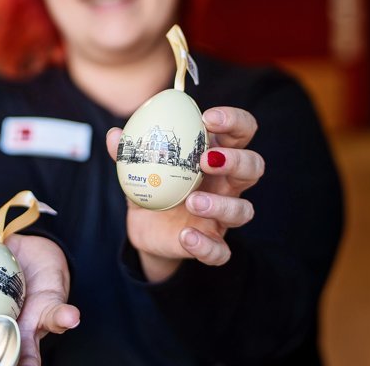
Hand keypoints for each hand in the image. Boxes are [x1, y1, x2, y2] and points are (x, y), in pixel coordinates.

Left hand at [107, 106, 262, 281]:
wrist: (147, 228)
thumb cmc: (154, 184)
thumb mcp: (140, 166)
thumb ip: (129, 151)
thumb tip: (114, 135)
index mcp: (215, 156)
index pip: (242, 131)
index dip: (234, 120)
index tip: (208, 118)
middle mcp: (227, 185)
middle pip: (254, 166)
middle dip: (237, 160)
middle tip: (206, 160)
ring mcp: (223, 216)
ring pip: (244, 210)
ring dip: (222, 205)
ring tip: (192, 201)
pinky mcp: (212, 244)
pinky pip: (221, 251)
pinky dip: (207, 246)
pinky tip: (186, 236)